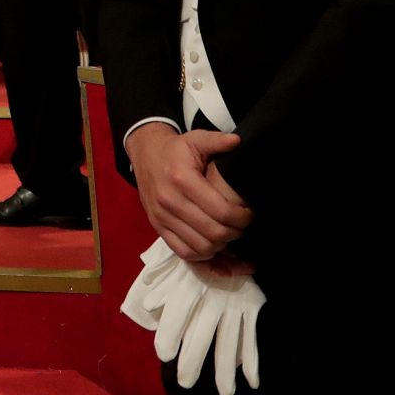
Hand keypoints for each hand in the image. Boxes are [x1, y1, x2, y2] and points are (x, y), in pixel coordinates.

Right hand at [125, 124, 253, 262]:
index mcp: (182, 179)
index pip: (221, 211)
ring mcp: (162, 217)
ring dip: (221, 246)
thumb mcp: (195, 139)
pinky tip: (214, 248)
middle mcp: (169, 201)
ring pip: (201, 247)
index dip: (242, 218)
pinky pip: (184, 252)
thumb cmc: (176, 149)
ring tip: (230, 235)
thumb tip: (237, 142)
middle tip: (242, 225)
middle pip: (214, 233)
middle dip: (235, 233)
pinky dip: (203, 256)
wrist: (145, 154)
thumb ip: (217, 140)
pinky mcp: (158, 226)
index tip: (249, 213)